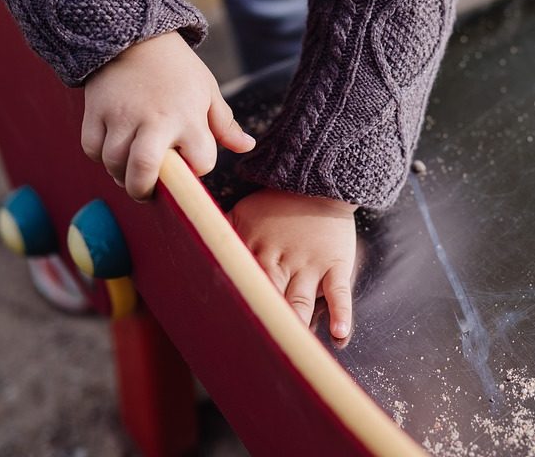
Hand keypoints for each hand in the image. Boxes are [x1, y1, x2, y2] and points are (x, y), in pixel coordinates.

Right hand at [81, 31, 254, 199]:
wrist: (134, 33)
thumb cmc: (177, 68)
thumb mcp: (207, 91)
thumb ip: (225, 124)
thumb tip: (247, 147)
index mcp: (188, 117)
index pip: (200, 162)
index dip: (198, 167)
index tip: (192, 161)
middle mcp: (154, 120)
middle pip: (144, 171)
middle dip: (144, 191)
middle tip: (148, 192)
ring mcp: (122, 116)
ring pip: (114, 163)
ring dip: (122, 175)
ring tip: (131, 172)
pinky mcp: (96, 111)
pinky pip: (93, 148)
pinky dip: (101, 157)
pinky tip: (114, 151)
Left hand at [230, 188, 357, 338]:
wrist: (318, 185)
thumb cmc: (276, 206)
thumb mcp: (242, 214)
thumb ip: (222, 237)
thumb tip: (193, 254)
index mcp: (254, 251)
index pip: (240, 285)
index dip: (234, 309)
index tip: (225, 332)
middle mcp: (281, 261)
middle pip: (269, 298)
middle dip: (263, 323)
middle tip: (256, 350)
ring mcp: (309, 264)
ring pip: (300, 300)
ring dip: (296, 323)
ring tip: (293, 346)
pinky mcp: (335, 264)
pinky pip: (339, 291)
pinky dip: (341, 312)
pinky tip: (339, 331)